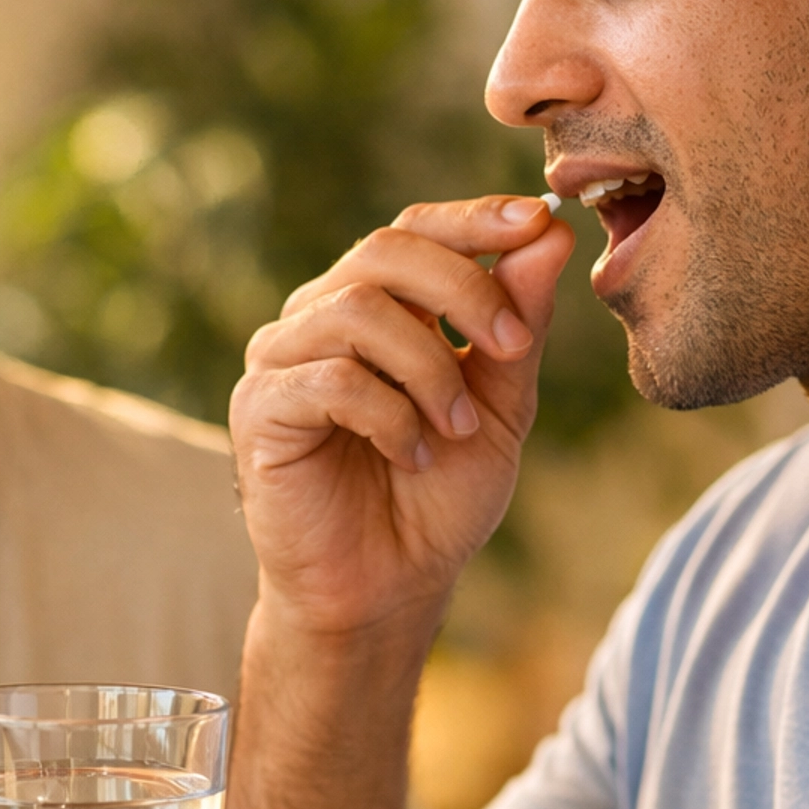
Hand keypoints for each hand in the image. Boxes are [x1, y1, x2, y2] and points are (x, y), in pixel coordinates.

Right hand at [231, 195, 572, 635]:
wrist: (388, 590)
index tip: (538, 221)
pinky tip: (411, 455)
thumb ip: (518, 323)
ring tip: (456, 429)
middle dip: (464, 289)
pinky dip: (389, 415)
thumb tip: (549, 234)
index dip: (474, 218)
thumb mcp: (499, 405)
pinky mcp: (259, 410)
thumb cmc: (436, 500)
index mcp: (376, 308)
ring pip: (357, 310)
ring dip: (428, 367)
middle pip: (384, 251)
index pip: (415, 232)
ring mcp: (281, 361)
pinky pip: (330, 378)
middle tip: (512, 346)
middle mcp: (319, 320)